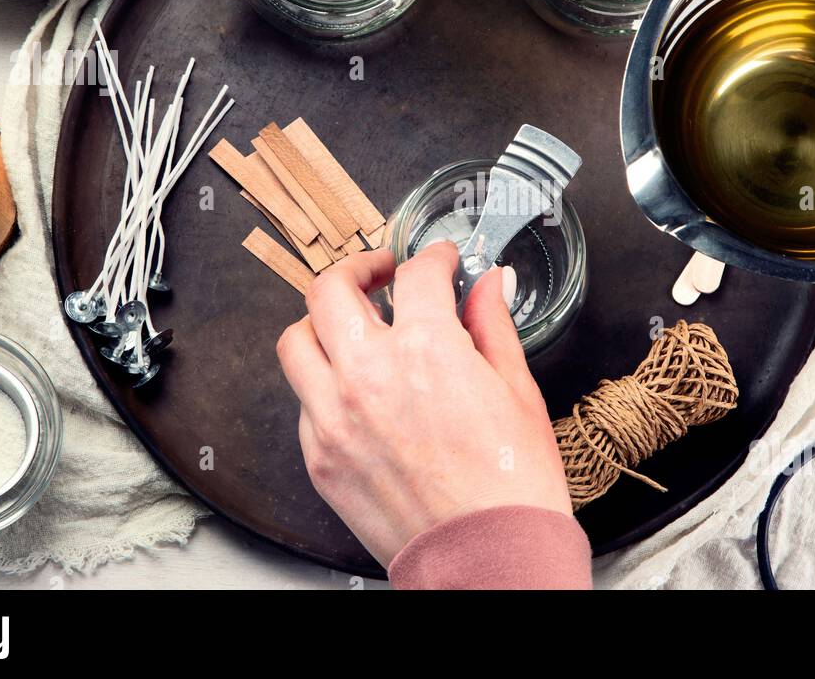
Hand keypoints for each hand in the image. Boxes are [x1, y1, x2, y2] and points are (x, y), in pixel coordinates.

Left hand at [276, 241, 571, 566]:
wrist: (489, 557)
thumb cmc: (512, 485)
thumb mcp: (517, 390)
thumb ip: (492, 326)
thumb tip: (488, 287)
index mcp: (426, 350)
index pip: (416, 273)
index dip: (432, 257)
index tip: (439, 261)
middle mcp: (369, 376)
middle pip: (330, 289)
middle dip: (357, 268)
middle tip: (380, 273)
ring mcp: (335, 418)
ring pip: (296, 341)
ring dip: (322, 323)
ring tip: (350, 326)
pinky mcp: (321, 458)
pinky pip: (303, 402)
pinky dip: (322, 384)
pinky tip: (353, 389)